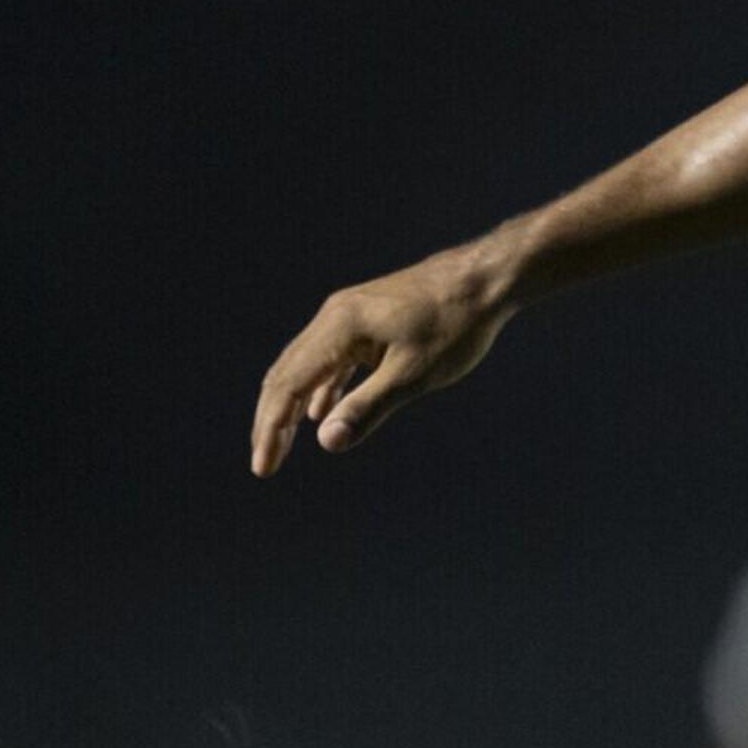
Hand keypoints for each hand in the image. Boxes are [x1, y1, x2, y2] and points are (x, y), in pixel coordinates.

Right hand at [249, 243, 516, 473]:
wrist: (484, 279)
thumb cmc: (456, 325)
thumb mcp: (414, 374)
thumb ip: (368, 408)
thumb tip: (326, 442)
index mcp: (339, 328)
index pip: (289, 385)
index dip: (271, 429)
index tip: (264, 468)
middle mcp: (334, 317)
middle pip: (287, 375)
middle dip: (273, 421)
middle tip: (266, 464)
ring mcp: (347, 315)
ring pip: (306, 366)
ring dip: (293, 405)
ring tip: (283, 444)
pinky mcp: (365, 319)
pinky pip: (330, 358)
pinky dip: (321, 388)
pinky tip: (321, 413)